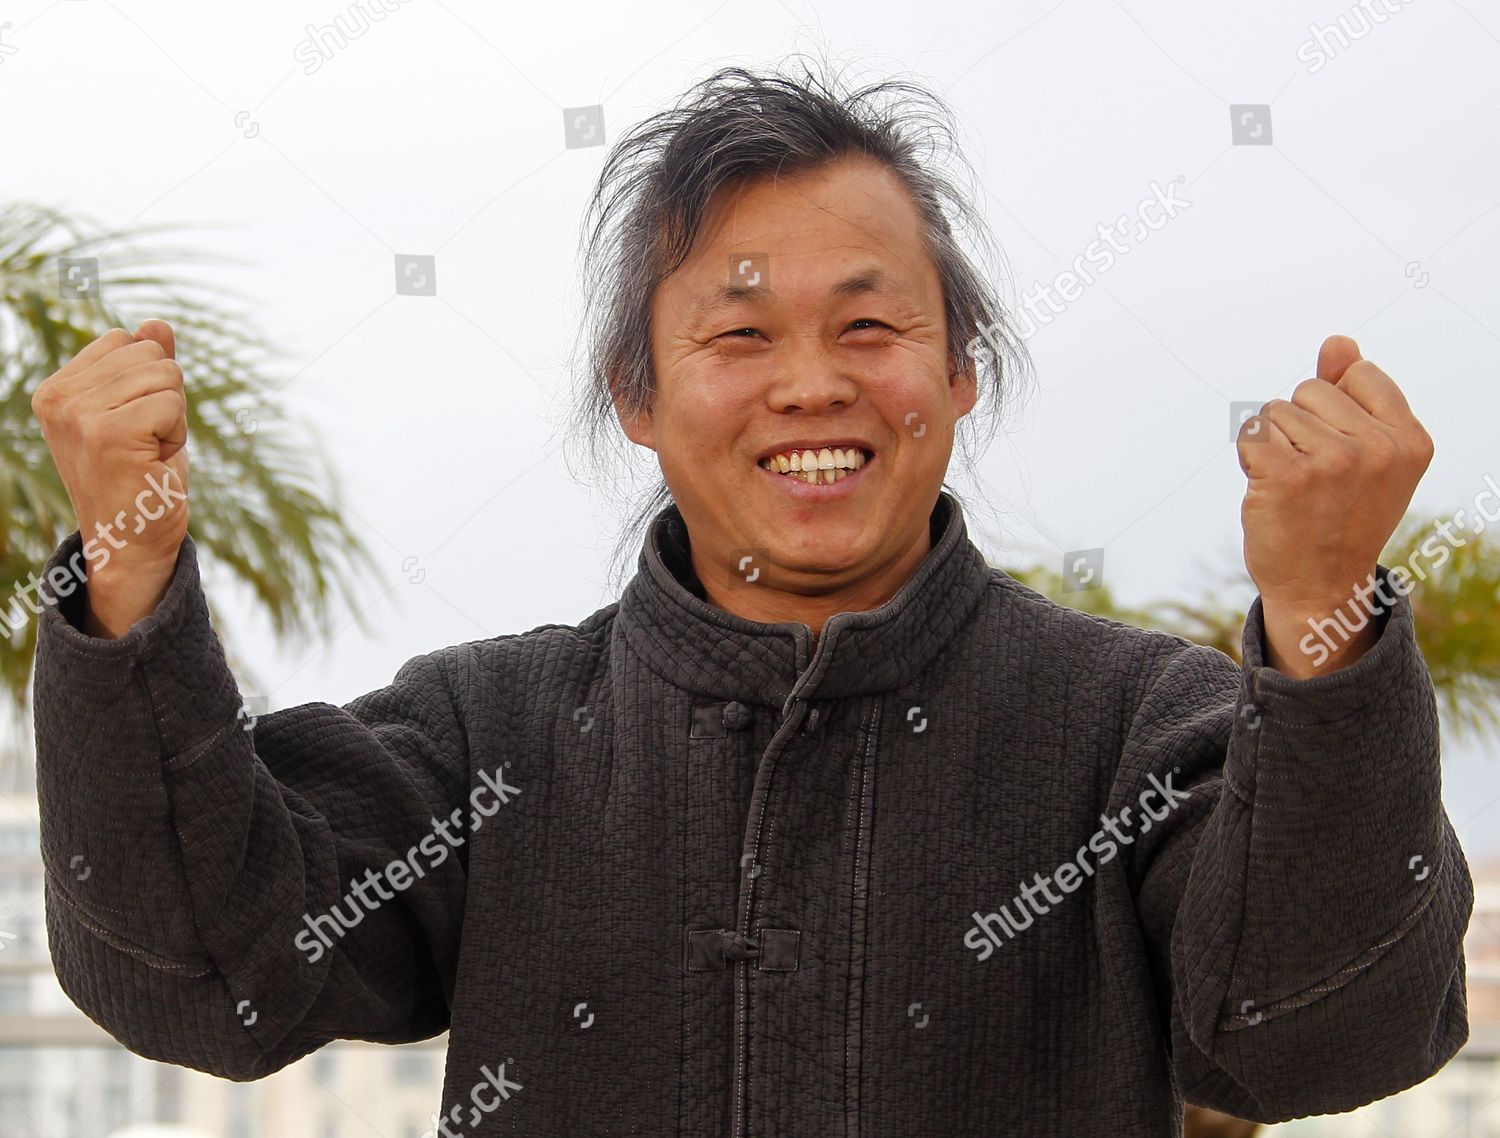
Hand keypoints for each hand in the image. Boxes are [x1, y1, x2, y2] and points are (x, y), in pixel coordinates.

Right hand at [31, 319, 189, 636]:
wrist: (131, 542)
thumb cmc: (141, 478)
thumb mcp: (144, 413)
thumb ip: (146, 367)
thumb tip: (157, 323)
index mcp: (57, 390)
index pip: (125, 340)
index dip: (149, 382)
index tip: (135, 426)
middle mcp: (58, 398)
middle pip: (149, 353)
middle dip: (165, 397)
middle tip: (147, 444)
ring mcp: (78, 414)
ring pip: (165, 375)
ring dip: (173, 417)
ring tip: (149, 453)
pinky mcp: (108, 432)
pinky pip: (172, 402)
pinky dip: (177, 433)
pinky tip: (155, 462)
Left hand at [1237, 335, 1432, 676]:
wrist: (1320, 587)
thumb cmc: (1339, 516)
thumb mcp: (1366, 454)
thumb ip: (1353, 394)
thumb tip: (1338, 342)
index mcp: (1410, 440)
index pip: (1356, 373)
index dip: (1334, 407)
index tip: (1343, 453)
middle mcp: (1378, 448)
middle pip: (1309, 389)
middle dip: (1300, 426)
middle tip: (1315, 479)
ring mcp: (1333, 461)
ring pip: (1275, 410)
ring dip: (1273, 445)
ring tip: (1294, 487)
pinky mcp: (1287, 474)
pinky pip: (1250, 433)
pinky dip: (1250, 458)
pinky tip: (1269, 490)